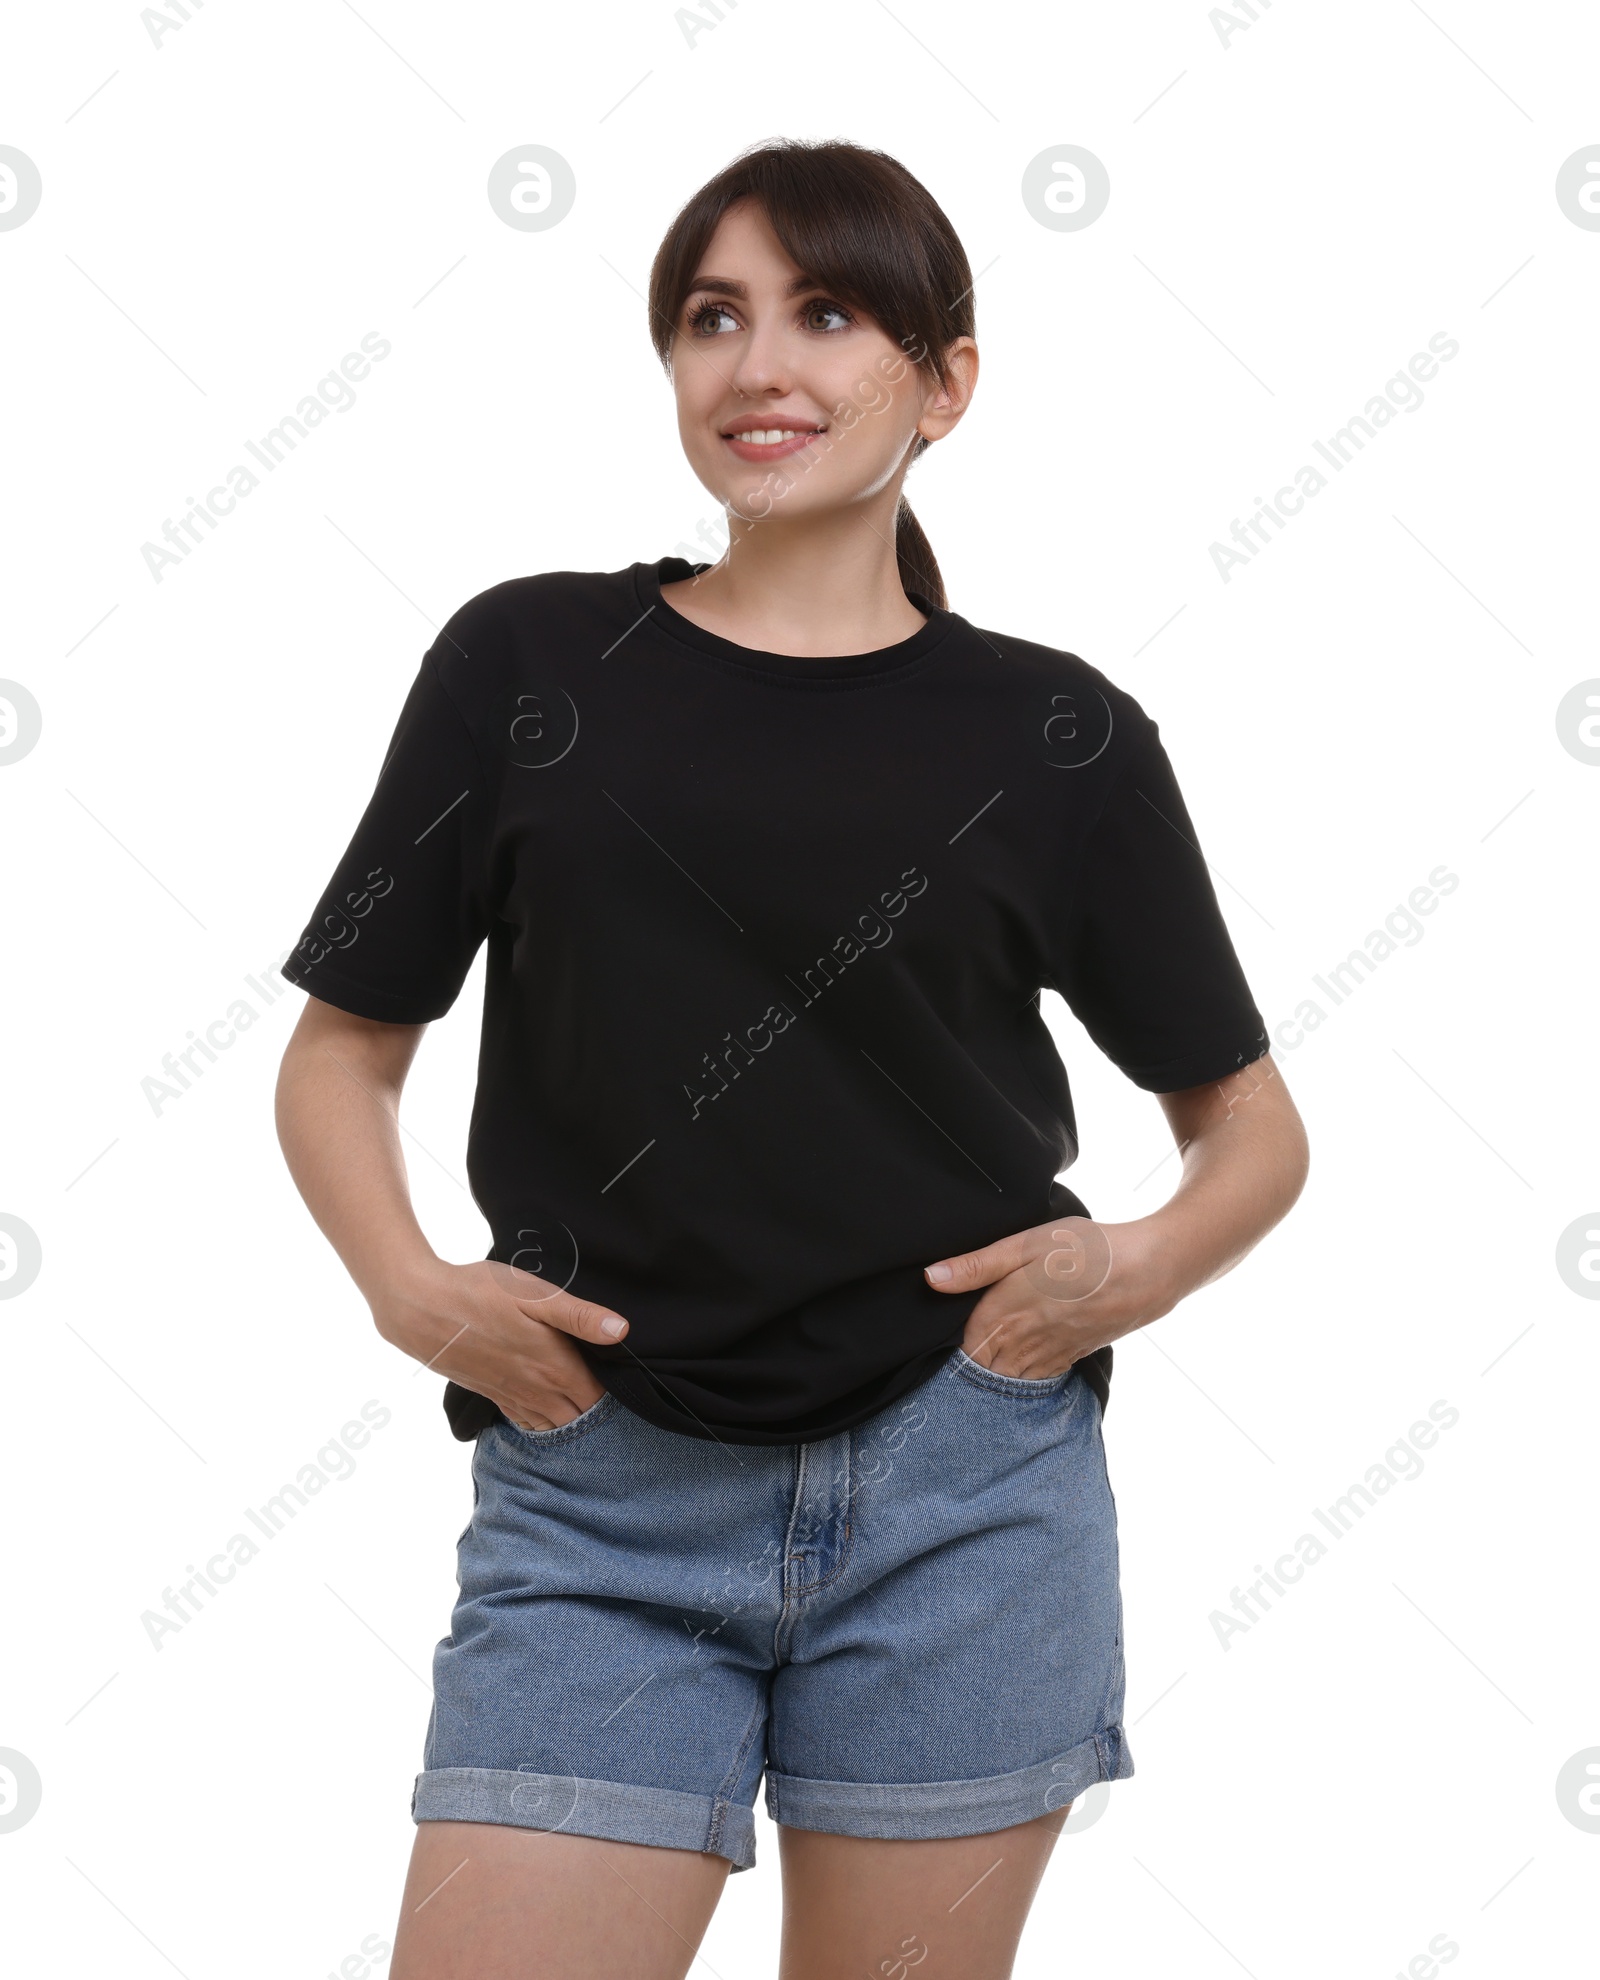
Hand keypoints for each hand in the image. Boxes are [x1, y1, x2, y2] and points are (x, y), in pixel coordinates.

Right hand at [368, 1257, 628, 1430]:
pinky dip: (543, 1423)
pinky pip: (525, 1422)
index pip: (598, 1397)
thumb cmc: (479, 1292)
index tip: (629, 1385)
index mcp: (554, 1365)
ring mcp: (511, 1395)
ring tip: (587, 1409)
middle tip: (614, 1400)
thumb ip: (579, 1316)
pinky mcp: (491, 1394)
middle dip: (598, 1413)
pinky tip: (548, 1413)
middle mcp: (535, 1389)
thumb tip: (622, 1331)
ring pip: (553, 1425)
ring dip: (572, 1420)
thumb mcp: (535, 1294)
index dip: (616, 1396)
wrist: (420, 1309)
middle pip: (579, 1417)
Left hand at [925, 1216, 1177, 1379]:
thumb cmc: (1085, 1250)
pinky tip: (1017, 1363)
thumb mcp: (1027, 1244)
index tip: (934, 1344)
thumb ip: (978, 1266)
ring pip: (1008, 1380)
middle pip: (981, 1371)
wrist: (1147, 1270)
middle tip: (949, 1362)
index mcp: (1003, 1315)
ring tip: (979, 1366)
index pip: (960, 1349)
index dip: (946, 1348)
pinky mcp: (1072, 1356)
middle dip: (965, 1368)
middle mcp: (1023, 1343)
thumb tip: (931, 1278)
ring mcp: (1049, 1355)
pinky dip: (1020, 1377)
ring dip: (992, 1375)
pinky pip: (1036, 1379)